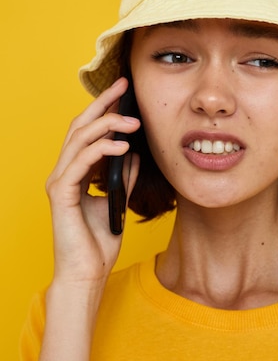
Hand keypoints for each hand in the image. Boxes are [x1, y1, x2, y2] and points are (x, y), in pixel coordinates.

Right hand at [45, 77, 139, 296]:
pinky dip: (101, 149)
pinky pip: (80, 163)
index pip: (88, 132)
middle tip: (123, 86)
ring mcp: (60, 181)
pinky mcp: (61, 193)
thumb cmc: (99, 242)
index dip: (104, 109)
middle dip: (102, 103)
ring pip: (79, 140)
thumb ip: (123, 176)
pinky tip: (122, 145)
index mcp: (75, 173)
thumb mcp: (118, 200)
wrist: (87, 273)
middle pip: (80, 127)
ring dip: (107, 125)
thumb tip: (135, 152)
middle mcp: (64, 172)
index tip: (124, 91)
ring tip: (133, 121)